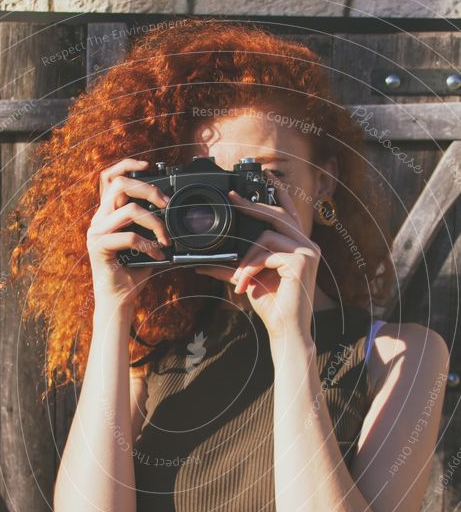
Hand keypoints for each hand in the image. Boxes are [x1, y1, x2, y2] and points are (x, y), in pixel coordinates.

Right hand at [86, 158, 170, 311]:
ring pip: (128, 210)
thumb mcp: (146, 243)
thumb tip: (174, 212)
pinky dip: (148, 245)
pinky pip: (128, 237)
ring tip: (166, 239)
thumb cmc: (133, 272)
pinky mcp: (99, 247)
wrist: (119, 300)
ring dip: (155, 223)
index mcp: (107, 213)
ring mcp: (96, 232)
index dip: (127, 165)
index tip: (148, 166)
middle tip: (167, 204)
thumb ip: (152, 225)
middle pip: (120, 185)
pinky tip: (158, 255)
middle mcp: (99, 219)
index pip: (109, 177)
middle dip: (149, 190)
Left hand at [195, 183, 320, 340]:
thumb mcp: (247, 279)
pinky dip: (251, 267)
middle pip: (276, 215)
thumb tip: (203, 263)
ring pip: (267, 235)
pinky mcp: (302, 261)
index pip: (286, 212)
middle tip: (231, 199)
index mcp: (298, 245)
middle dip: (252, 205)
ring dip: (247, 258)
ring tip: (239, 279)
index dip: (272, 194)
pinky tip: (245, 284)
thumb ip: (231, 266)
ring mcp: (308, 251)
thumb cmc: (270, 305)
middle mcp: (307, 244)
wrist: (284, 330)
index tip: (257, 181)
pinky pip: (267, 253)